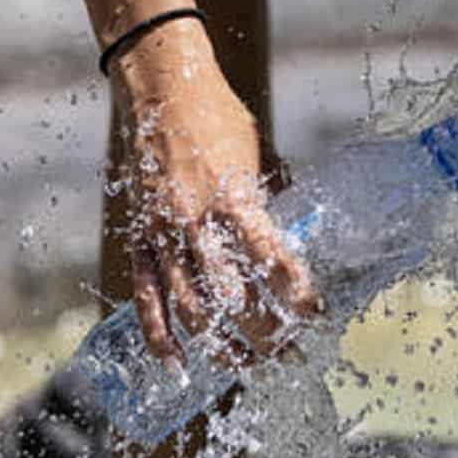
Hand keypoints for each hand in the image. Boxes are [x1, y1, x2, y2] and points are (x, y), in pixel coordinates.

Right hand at [108, 19, 318, 368]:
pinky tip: (179, 367)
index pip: (271, 258)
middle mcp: (195, 222)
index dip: (296, 292)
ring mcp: (163, 235)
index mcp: (233, 198)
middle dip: (265, 333)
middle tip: (293, 354)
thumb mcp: (257, 160)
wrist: (162, 89)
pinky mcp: (139, 240)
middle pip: (232, 298)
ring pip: (191, 309)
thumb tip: (288, 245)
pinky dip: (159, 338)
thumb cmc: (220, 121)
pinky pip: (146, 299)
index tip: (317, 315)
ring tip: (250, 366)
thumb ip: (267, 207)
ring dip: (222, 346)